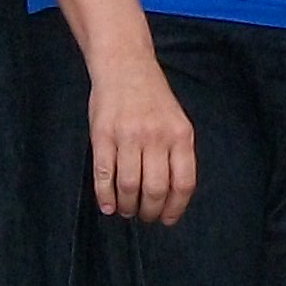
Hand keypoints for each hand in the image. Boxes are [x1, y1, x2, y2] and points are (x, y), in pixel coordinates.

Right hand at [88, 57, 196, 223]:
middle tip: (143, 216)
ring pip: (128, 186)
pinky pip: (104, 174)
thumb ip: (176, 154)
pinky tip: (108, 205)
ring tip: (126, 209)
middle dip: (149, 211)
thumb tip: (171, 196)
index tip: (166, 219)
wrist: (125, 66)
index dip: (175, 208)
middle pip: (155, 190)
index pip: (183, 183)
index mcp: (180, 135)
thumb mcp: (176, 121)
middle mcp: (156, 137)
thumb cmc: (152, 98)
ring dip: (127, 205)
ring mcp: (128, 136)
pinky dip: (105, 195)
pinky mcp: (102, 135)